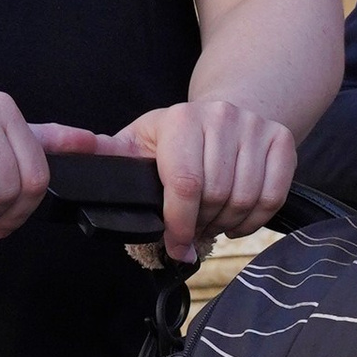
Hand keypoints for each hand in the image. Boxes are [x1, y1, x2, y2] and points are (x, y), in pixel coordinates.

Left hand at [100, 98, 296, 264]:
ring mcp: (255, 127)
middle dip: (202, 224)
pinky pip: (273, 196)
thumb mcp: (140, 140)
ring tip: (213, 222)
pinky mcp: (282, 141)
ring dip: (228, 224)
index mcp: (181, 120)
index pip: (184, 184)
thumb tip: (73, 159)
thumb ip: (110, 156)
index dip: (179, 224)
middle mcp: (221, 117)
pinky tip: (238, 218)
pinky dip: (255, 219)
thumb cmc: (178, 137)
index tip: (176, 246)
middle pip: (216, 196)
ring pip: (245, 199)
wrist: (230, 110)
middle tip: (194, 229)